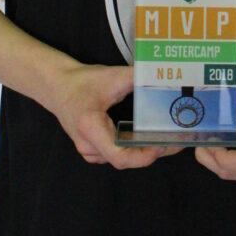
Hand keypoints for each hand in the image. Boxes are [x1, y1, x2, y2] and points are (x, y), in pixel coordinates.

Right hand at [46, 58, 179, 169]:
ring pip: (122, 159)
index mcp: (91, 129)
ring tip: (169, 138)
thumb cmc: (82, 81)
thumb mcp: (111, 76)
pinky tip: (149, 137)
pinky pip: (116, 154)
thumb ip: (137, 77)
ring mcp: (89, 151)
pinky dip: (134, 148)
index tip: (164, 144)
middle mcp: (89, 146)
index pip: (120, 156)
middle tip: (178, 140)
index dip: (144, 156)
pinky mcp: (92, 149)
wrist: (57, 86)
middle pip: (125, 160)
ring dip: (145, 151)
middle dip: (153, 152)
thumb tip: (162, 75)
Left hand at [194, 80, 235, 185]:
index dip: (222, 157)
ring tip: (210, 141)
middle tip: (201, 138)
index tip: (209, 139)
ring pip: (235, 176)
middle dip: (211, 158)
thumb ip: (227, 98)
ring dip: (215, 162)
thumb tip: (202, 102)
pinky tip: (224, 149)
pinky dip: (226, 165)